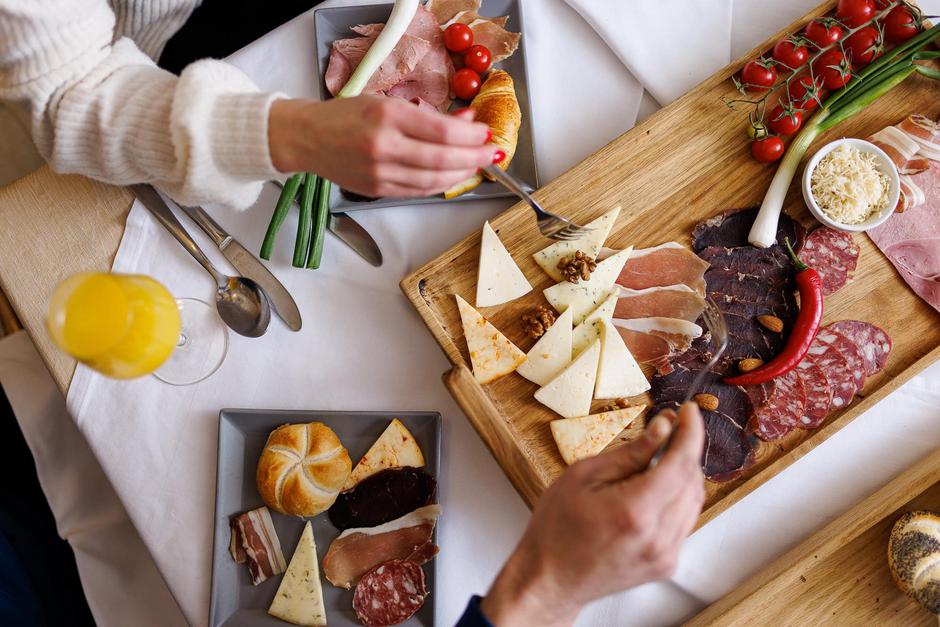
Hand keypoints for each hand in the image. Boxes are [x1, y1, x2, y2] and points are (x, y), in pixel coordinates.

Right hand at [267, 96, 498, 197]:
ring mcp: (380, 172)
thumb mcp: (386, 102)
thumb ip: (428, 115)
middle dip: (475, 157)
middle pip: (442, 158)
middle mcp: (383, 146)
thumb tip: (467, 120)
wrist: (307, 138)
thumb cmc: (345, 116)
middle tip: (492, 153)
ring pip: (434, 180)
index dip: (471, 135)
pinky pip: (419, 191)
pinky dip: (441, 184)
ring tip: (477, 166)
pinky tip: (454, 176)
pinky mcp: (377, 190)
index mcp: (386, 116)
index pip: (441, 130)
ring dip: (462, 174)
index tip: (485, 132)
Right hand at [480, 402, 705, 626]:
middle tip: (668, 430)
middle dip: (685, 449)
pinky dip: (676, 498)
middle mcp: (657, 536)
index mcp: (635, 510)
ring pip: (693, 501)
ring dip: (682, 474)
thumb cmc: (557, 528)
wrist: (550, 579)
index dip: (691, 432)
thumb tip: (664, 429)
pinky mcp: (666, 564)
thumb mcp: (584, 475)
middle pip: (692, 480)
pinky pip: (684, 521)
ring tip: (657, 460)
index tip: (690, 411)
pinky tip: (653, 490)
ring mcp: (664, 554)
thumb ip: (630, 452)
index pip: (681, 462)